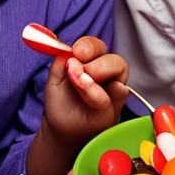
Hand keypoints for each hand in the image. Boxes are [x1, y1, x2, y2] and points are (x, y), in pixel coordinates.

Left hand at [25, 37, 129, 174]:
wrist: (62, 128)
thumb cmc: (60, 102)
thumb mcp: (54, 81)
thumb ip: (60, 64)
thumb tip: (70, 53)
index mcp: (89, 60)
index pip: (95, 46)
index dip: (87, 46)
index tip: (76, 52)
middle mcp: (104, 71)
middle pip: (111, 55)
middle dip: (97, 60)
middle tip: (82, 69)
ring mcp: (113, 86)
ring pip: (120, 68)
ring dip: (102, 72)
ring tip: (84, 82)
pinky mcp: (117, 103)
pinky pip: (119, 92)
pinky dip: (106, 92)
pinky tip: (96, 97)